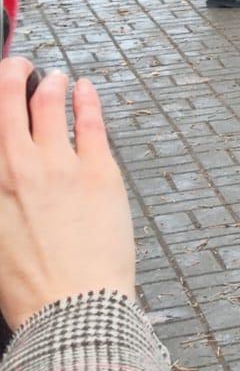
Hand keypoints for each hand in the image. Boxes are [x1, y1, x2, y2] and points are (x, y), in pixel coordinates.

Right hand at [0, 59, 135, 329]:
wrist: (71, 305)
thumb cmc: (29, 289)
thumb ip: (2, 203)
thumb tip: (7, 182)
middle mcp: (16, 169)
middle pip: (10, 107)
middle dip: (13, 77)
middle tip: (18, 65)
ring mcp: (59, 165)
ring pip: (50, 108)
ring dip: (50, 86)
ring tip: (54, 76)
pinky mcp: (98, 170)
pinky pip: (90, 123)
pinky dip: (86, 100)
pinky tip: (86, 90)